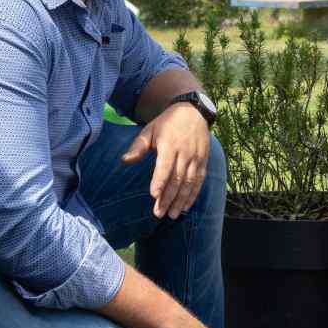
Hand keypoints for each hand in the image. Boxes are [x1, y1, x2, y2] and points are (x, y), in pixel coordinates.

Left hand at [120, 102, 210, 218]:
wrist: (192, 112)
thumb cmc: (166, 123)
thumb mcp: (149, 130)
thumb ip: (138, 147)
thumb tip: (124, 161)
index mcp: (170, 144)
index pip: (165, 166)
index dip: (160, 181)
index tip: (154, 195)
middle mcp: (185, 152)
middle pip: (177, 179)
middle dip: (168, 198)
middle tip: (159, 213)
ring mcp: (196, 158)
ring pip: (189, 183)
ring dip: (180, 200)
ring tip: (172, 215)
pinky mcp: (203, 162)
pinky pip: (199, 181)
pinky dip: (193, 195)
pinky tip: (186, 206)